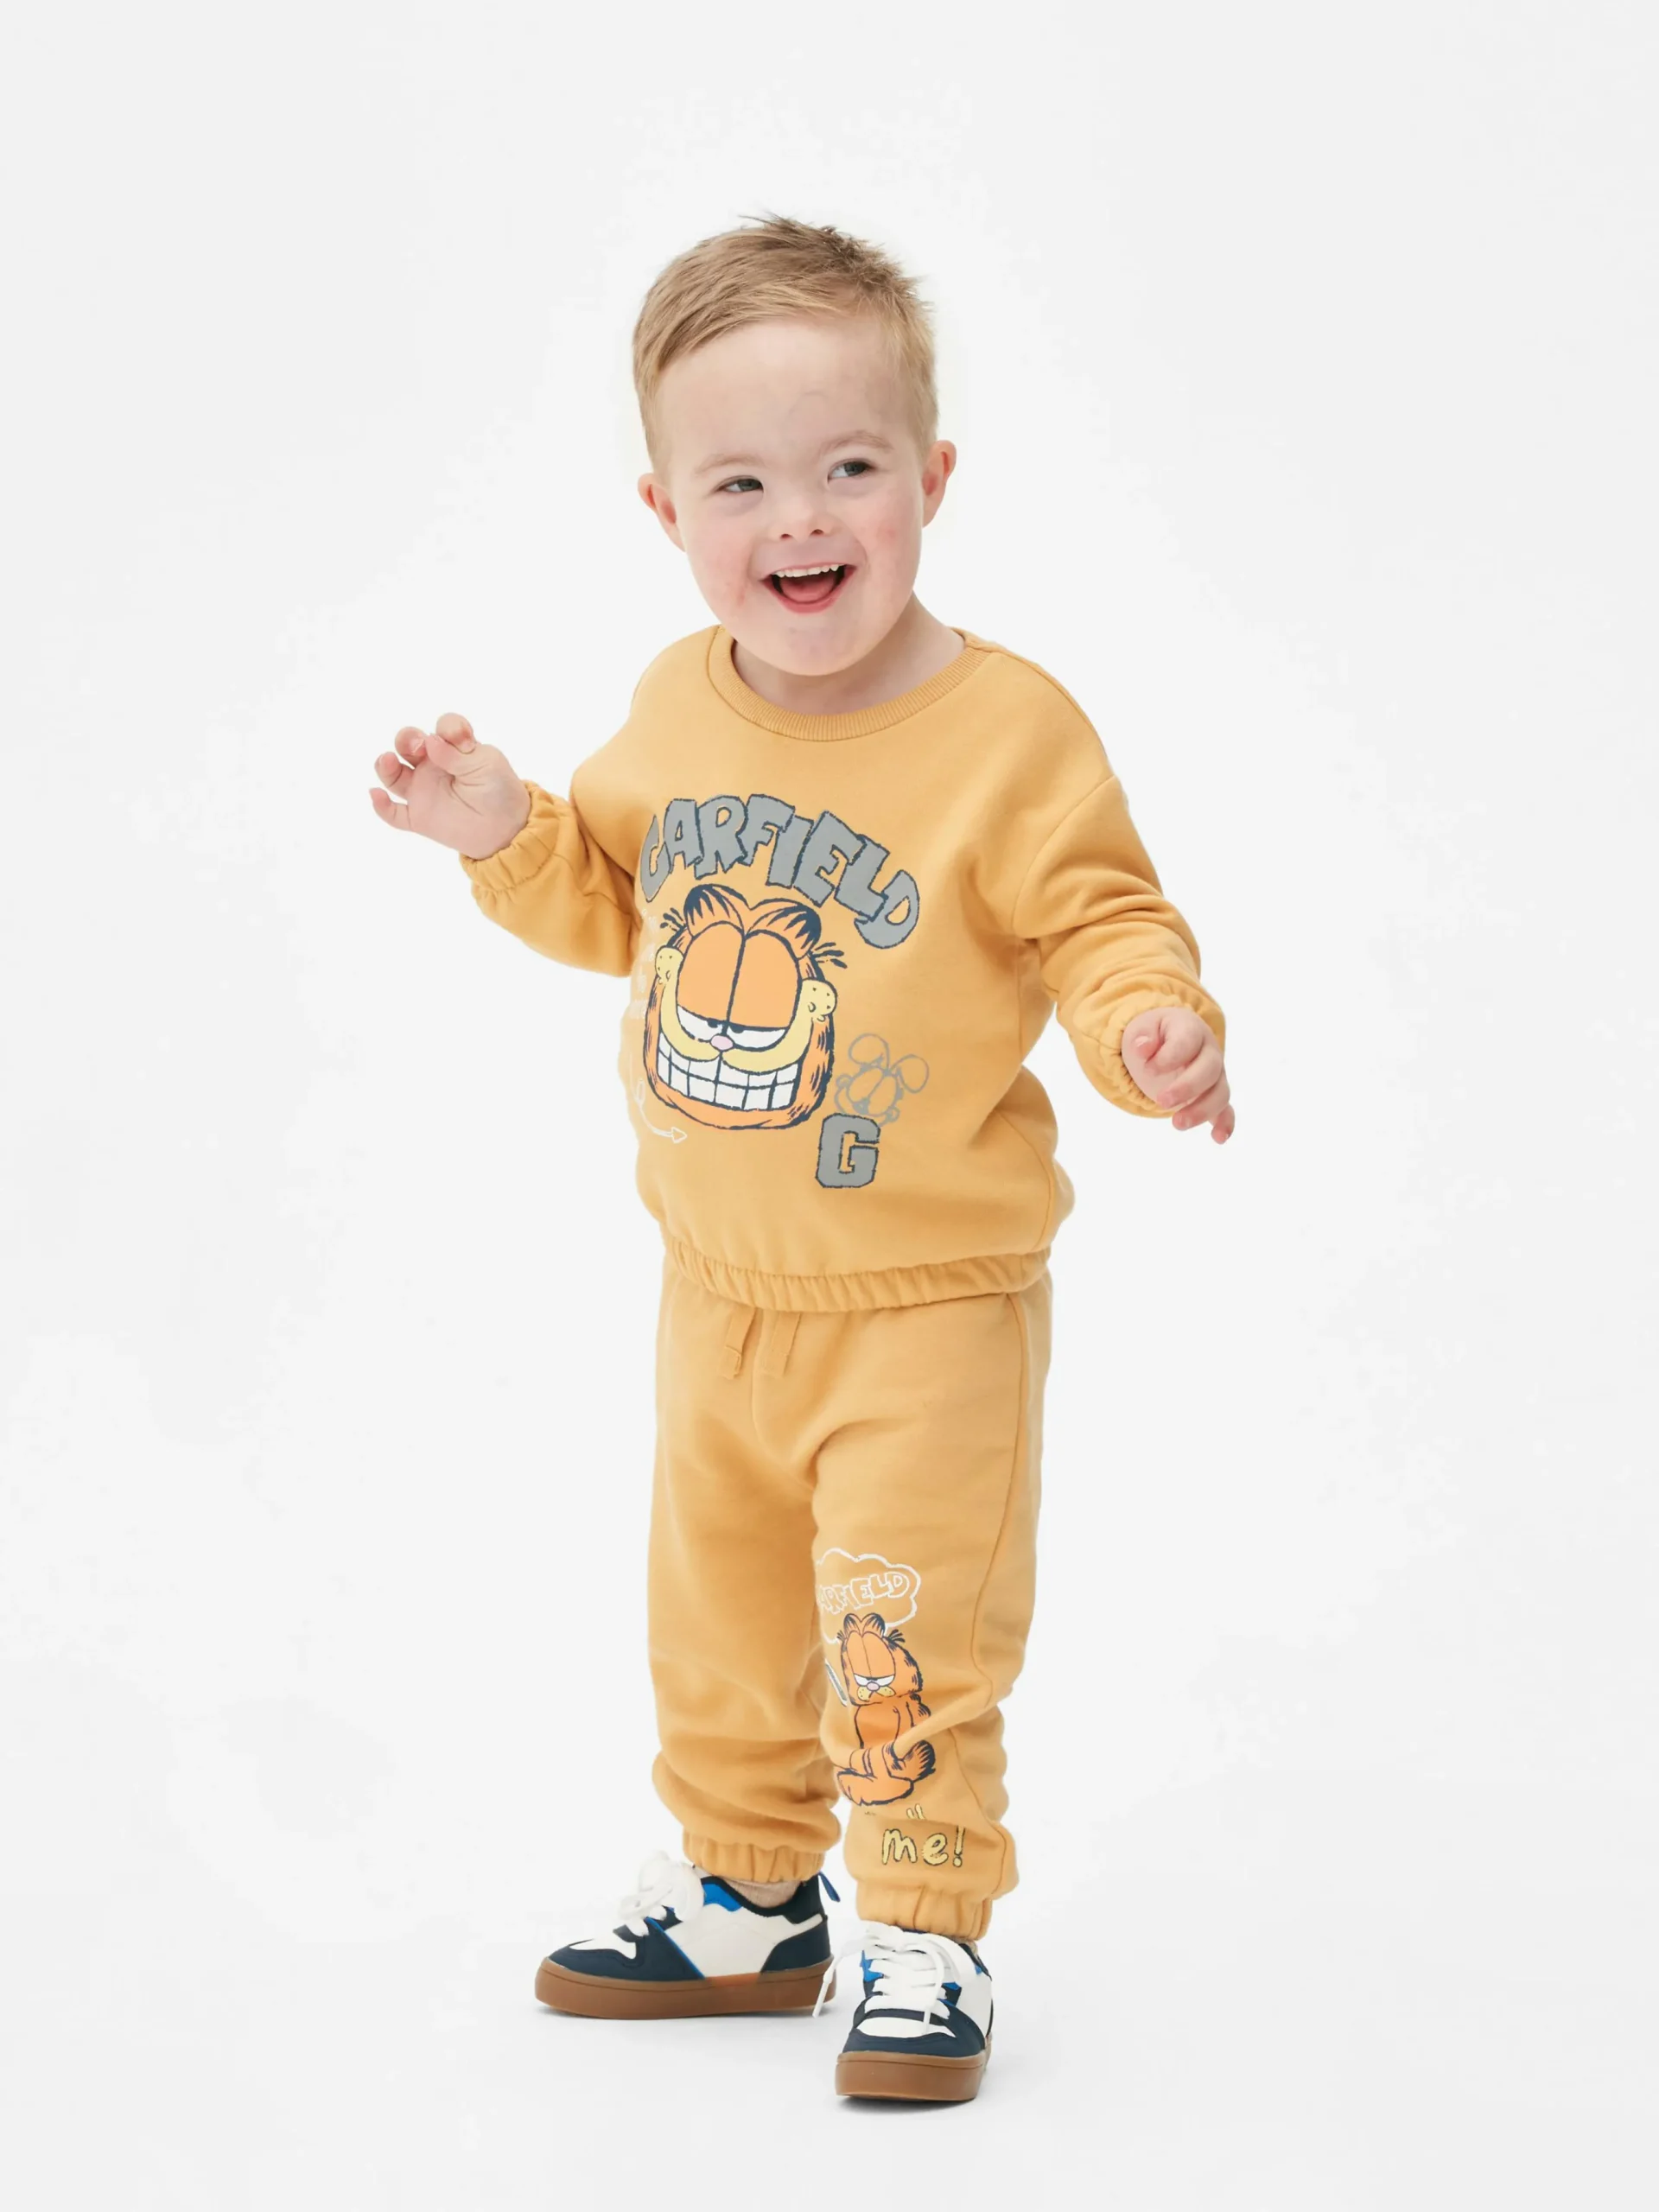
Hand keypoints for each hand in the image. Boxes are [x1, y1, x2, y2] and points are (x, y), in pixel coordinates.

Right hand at [369, 714, 531, 859]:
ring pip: (393, 774)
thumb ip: (458, 755)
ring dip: (385, 765)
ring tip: (387, 761)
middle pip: (408, 744)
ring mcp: (423, 791)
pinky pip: (393, 813)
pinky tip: (376, 795)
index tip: (461, 741)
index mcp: (454, 749)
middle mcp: (433, 765)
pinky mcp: (419, 817)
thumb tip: (431, 742)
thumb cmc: (500, 792)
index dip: (447, 728)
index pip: (442, 728)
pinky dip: (381, 806)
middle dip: (407, 738)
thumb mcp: (486, 766)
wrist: (506, 831)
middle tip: (419, 747)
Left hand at [1121, 1006, 1234, 1142]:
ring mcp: (1215, 1075)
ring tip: (1177, 1124)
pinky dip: (1225, 1124)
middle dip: (1187, 1088)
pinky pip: (1226, 1110)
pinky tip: (1218, 1138)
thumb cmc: (1155, 1034)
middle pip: (1209, 1070)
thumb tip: (1142, 1048)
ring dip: (1201, 1111)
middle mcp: (1209, 1052)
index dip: (1169, 1057)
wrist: (1168, 1039)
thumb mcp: (1143, 1027)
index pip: (1188, 1041)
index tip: (1148, 1069)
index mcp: (1191, 1029)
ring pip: (1220, 1093)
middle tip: (1161, 1101)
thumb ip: (1142, 1035)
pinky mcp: (1214, 1095)